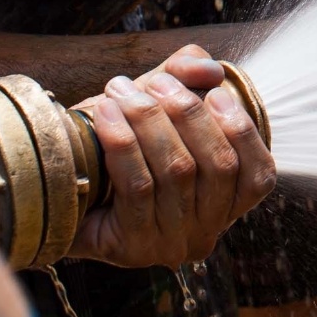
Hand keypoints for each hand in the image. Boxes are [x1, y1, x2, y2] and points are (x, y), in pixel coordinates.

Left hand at [69, 44, 275, 266]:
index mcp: (224, 207)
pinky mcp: (131, 247)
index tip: (214, 91)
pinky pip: (137, 187)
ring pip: (176, 172)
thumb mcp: (159, 110)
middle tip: (155, 82)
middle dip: (188, 114)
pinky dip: (124, 143)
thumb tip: (208, 69)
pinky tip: (107, 113)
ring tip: (121, 89)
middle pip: (217, 166)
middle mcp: (204, 233)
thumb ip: (188, 81)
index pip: (258, 176)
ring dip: (150, 120)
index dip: (242, 131)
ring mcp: (169, 244)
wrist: (57, 196)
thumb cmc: (120, 148)